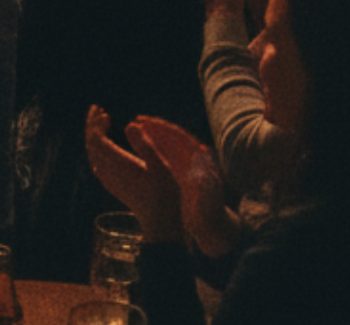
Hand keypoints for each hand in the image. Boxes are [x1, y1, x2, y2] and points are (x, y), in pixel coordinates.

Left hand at [85, 105, 183, 241]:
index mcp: (118, 164)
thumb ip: (144, 144)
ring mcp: (108, 179)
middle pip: (91, 144)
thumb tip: (129, 124)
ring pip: (92, 153)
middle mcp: (108, 172)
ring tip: (100, 122)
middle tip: (97, 109)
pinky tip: (105, 145)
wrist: (161, 221)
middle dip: (91, 125)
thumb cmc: (165, 193)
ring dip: (93, 136)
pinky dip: (97, 148)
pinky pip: (97, 162)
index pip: (96, 139)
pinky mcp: (112, 185)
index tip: (105, 112)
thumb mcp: (160, 166)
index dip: (96, 124)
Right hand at [131, 117, 238, 260]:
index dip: (162, 129)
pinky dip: (154, 149)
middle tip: (136, 122)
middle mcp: (195, 160)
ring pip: (169, 145)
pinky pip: (166, 156)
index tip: (144, 123)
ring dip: (153, 136)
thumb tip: (200, 167)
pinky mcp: (182, 175)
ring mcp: (189, 167)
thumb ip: (204, 184)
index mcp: (200, 162)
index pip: (179, 138)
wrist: (214, 228)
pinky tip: (143, 148)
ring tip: (135, 130)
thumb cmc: (210, 215)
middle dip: (156, 128)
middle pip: (174, 138)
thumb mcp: (207, 200)